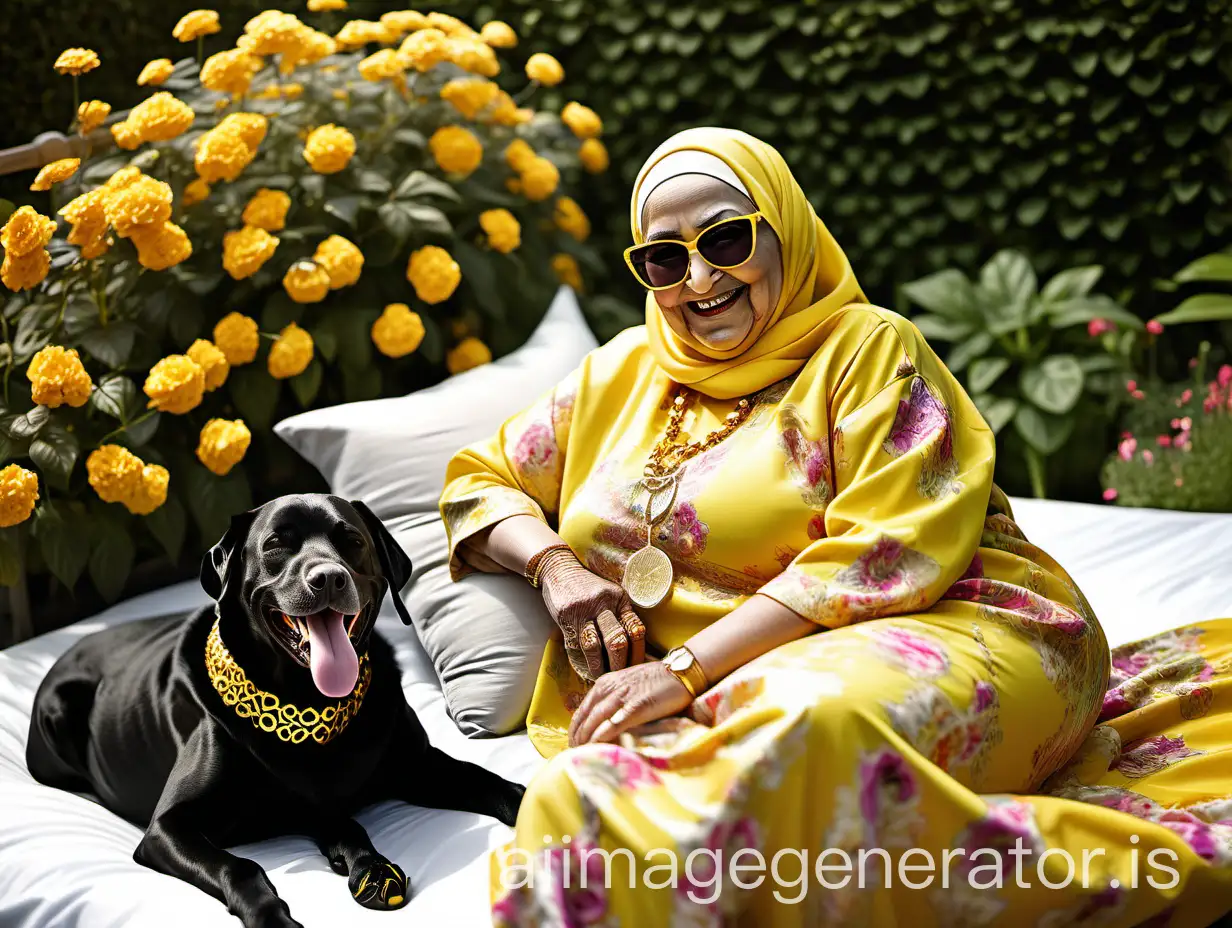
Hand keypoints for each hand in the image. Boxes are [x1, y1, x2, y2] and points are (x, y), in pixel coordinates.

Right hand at [538, 549, 645, 680]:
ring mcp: (583, 611)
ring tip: (601, 677)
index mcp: (620, 599)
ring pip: (594, 646)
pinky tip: (585, 668)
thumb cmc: (590, 587)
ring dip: (598, 666)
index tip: (638, 668)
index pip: (636, 629)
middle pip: (616, 641)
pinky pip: (574, 645)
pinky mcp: (566, 617)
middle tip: (619, 678)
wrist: (560, 568)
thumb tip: (633, 650)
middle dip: (619, 664)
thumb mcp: (610, 595)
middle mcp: (603, 604)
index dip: (638, 653)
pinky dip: (580, 661)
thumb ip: (620, 616)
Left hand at [568, 661, 692, 746]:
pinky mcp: (636, 707)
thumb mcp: (628, 686)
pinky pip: (613, 724)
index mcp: (605, 682)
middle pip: (585, 716)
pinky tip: (596, 746)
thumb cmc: (657, 681)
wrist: (681, 672)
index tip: (572, 742)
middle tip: (572, 753)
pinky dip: (602, 736)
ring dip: (585, 739)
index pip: (582, 708)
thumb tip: (603, 721)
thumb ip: (614, 700)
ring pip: (595, 720)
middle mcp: (610, 688)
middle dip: (576, 737)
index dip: (574, 727)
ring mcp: (622, 696)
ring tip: (580, 754)